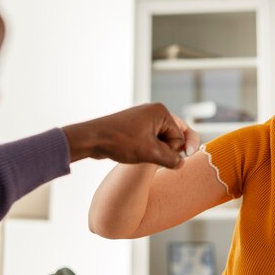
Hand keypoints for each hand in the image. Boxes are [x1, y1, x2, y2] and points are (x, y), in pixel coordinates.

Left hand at [62, 103, 199, 168]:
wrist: (92, 138)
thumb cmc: (120, 142)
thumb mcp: (151, 153)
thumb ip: (172, 159)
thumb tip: (181, 163)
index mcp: (161, 112)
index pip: (179, 137)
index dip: (170, 151)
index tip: (154, 154)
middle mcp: (154, 112)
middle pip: (171, 138)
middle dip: (163, 150)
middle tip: (148, 154)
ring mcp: (144, 118)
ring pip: (160, 141)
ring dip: (154, 151)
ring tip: (139, 153)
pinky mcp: (135, 126)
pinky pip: (150, 140)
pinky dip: (146, 149)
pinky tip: (135, 152)